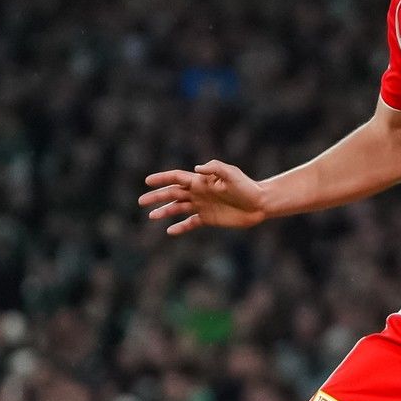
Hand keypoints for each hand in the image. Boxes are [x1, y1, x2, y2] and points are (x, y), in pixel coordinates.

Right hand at [139, 160, 270, 233]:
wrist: (259, 204)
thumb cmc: (247, 186)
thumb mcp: (232, 174)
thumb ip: (215, 169)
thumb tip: (196, 169)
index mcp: (201, 181)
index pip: (176, 178)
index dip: (162, 179)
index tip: (147, 181)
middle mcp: (198, 193)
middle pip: (172, 193)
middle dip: (157, 197)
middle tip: (141, 201)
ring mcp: (202, 206)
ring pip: (178, 208)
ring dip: (164, 212)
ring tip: (151, 217)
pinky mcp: (208, 219)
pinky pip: (190, 223)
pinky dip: (180, 227)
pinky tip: (170, 231)